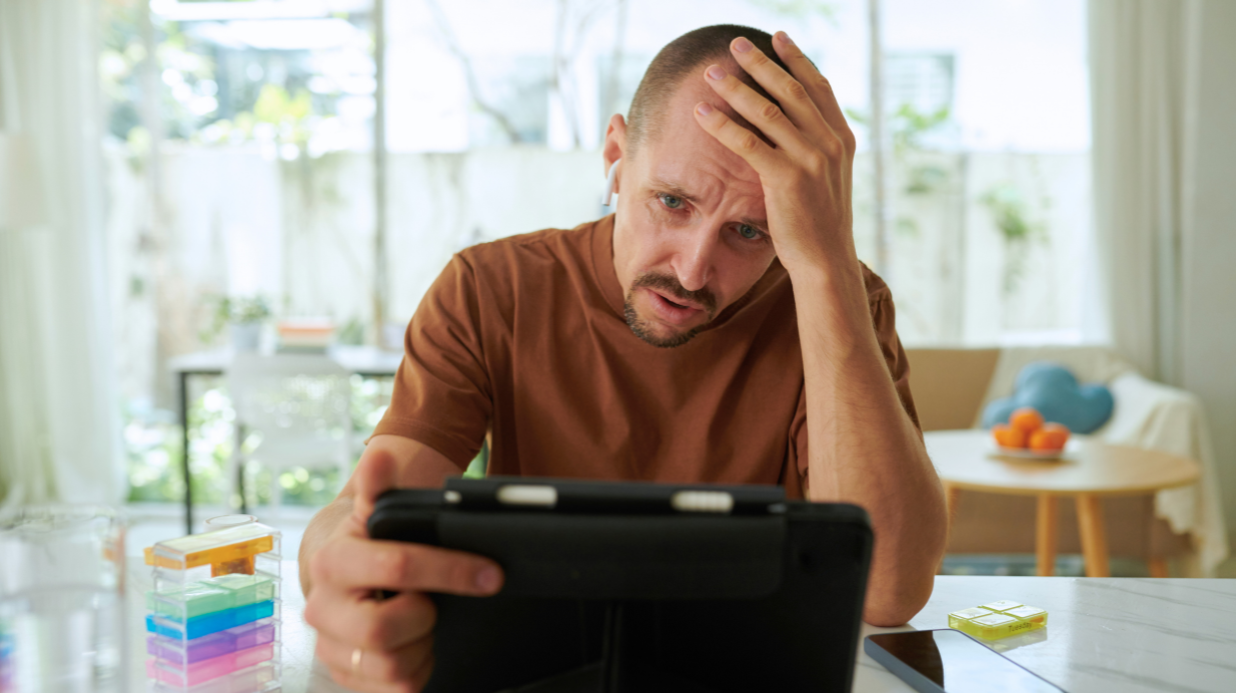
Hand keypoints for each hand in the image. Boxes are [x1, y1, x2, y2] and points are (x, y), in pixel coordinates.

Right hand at [304, 451, 503, 692]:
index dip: (452, 570)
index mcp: (334, 560)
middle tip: (437, 604)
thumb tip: (380, 455)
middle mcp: (323, 608)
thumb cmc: (366, 539)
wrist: (335, 572)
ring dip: (421, 645)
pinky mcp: (344, 675)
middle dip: (425, 617)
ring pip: (390, 667)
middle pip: (384, 631)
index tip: (490, 573)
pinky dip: (416, 669)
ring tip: (424, 622)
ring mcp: (332, 647)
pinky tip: (417, 645)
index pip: (399, 567)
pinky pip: (392, 689)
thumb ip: (380, 484)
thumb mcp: (373, 510)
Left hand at [694, 32, 857, 277]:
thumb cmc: (819, 224)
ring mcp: (810, 159)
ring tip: (712, 72)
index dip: (797, 59)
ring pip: (767, 110)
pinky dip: (722, 124)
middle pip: (790, 90)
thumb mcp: (827, 178)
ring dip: (736, 87)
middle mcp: (829, 143)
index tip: (778, 37)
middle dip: (761, 63)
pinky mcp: (786, 178)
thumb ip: (816, 148)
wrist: (825, 260)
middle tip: (736, 44)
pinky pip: (747, 142)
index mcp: (841, 139)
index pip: (818, 87)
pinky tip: (701, 112)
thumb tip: (795, 126)